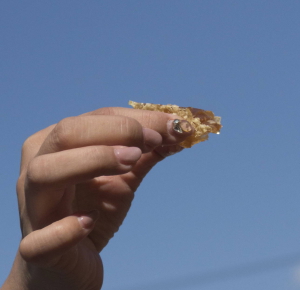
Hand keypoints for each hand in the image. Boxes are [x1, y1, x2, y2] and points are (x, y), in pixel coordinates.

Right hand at [3, 107, 193, 289]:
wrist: (68, 266)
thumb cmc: (92, 210)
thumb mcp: (123, 176)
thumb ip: (149, 150)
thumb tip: (183, 126)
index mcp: (57, 146)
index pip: (96, 117)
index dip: (137, 119)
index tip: (174, 126)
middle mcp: (37, 170)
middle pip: (66, 133)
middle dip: (115, 131)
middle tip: (151, 142)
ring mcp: (33, 210)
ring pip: (45, 172)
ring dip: (92, 160)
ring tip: (130, 163)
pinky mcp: (37, 251)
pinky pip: (39, 239)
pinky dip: (65, 229)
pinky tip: (89, 222)